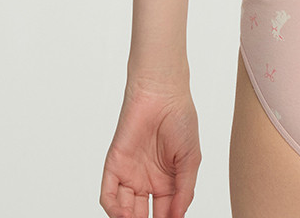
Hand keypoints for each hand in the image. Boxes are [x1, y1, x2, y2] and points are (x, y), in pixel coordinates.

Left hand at [100, 75, 200, 217]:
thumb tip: (178, 217)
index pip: (165, 212)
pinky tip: (124, 216)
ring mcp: (130, 174)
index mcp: (167, 181)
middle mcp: (147, 180)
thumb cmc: (181, 119)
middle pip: (143, 215)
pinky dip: (114, 209)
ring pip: (125, 210)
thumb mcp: (190, 159)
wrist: (163, 94)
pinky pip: (109, 194)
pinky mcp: (115, 165)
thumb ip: (184, 190)